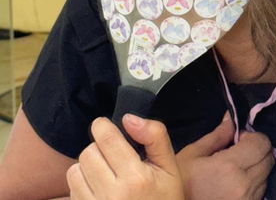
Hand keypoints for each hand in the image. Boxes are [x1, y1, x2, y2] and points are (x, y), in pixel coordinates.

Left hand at [66, 115, 183, 199]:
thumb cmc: (163, 199)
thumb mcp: (169, 167)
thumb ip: (155, 136)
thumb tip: (128, 118)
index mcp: (136, 178)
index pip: (106, 138)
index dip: (102, 125)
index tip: (106, 125)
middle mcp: (113, 195)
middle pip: (88, 152)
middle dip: (98, 148)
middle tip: (112, 156)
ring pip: (75, 170)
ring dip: (87, 166)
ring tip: (105, 173)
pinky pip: (71, 190)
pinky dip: (81, 184)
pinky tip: (98, 189)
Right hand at [177, 114, 274, 199]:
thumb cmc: (182, 183)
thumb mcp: (193, 154)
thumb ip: (218, 135)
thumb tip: (231, 117)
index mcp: (229, 167)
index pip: (261, 143)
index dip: (251, 136)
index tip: (237, 139)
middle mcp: (245, 185)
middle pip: (268, 158)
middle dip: (256, 149)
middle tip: (237, 151)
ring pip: (267, 175)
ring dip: (256, 166)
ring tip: (235, 168)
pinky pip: (262, 190)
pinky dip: (255, 182)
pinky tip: (236, 181)